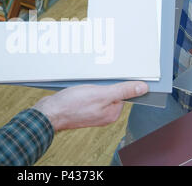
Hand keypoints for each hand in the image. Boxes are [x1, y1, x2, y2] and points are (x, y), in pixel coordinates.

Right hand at [32, 81, 148, 130]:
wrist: (49, 112)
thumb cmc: (72, 105)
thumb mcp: (100, 94)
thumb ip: (122, 91)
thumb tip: (143, 88)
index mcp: (112, 113)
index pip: (124, 93)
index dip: (120, 83)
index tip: (115, 76)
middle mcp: (104, 114)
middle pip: (111, 91)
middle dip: (104, 83)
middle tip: (96, 80)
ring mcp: (92, 111)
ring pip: (99, 91)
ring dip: (94, 84)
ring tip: (85, 84)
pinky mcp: (82, 107)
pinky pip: (89, 93)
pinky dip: (85, 87)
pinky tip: (78, 86)